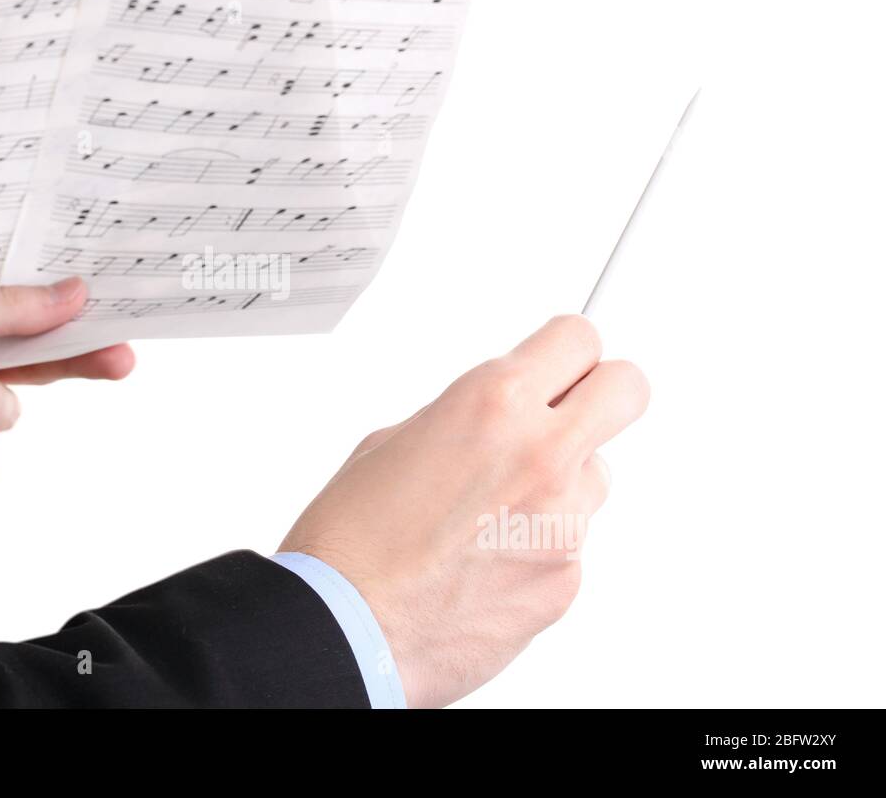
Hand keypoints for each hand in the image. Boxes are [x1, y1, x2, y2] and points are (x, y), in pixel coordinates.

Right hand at [280, 315, 648, 707]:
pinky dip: (535, 549)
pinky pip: (569, 545)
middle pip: (627, 389)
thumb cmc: (350, 542)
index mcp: (493, 403)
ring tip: (487, 517)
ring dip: (558, 485)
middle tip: (568, 414)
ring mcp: (564, 523)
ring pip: (594, 478)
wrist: (342, 631)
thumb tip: (498, 420)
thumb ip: (465, 419)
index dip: (565, 352)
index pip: (578, 339)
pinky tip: (481, 563)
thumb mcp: (393, 441)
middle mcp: (541, 454)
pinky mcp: (566, 582)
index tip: (558, 364)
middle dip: (604, 394)